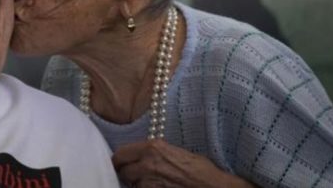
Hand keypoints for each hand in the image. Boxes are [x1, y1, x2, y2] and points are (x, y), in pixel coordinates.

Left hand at [113, 140, 254, 187]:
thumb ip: (152, 152)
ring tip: (151, 181)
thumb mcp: (173, 151)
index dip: (119, 160)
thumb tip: (138, 156)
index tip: (120, 163)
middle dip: (127, 172)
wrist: (213, 186)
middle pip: (122, 170)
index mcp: (152, 147)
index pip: (120, 154)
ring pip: (131, 184)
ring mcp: (150, 181)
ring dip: (137, 183)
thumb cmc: (199, 169)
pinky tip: (157, 187)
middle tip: (134, 174)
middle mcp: (148, 163)